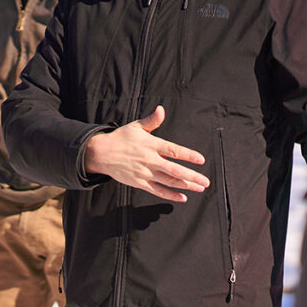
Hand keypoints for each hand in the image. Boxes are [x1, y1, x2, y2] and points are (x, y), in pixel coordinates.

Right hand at [84, 105, 208, 201]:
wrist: (101, 153)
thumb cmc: (120, 138)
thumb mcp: (136, 127)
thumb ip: (152, 120)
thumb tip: (161, 109)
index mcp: (150, 145)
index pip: (173, 151)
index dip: (188, 155)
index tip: (201, 160)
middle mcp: (149, 160)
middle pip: (174, 170)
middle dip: (191, 176)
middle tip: (205, 181)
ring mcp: (144, 173)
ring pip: (168, 181)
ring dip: (185, 185)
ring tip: (199, 187)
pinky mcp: (139, 182)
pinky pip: (157, 191)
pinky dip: (170, 195)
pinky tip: (182, 197)